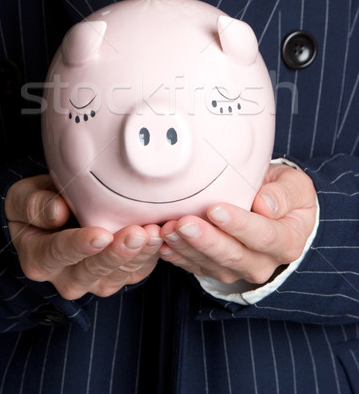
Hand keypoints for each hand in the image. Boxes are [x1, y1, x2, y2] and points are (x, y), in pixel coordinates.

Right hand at [5, 174, 161, 298]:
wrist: (53, 215)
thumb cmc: (39, 202)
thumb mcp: (24, 197)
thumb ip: (35, 204)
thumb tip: (57, 212)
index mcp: (39, 259)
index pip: (57, 253)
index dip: (79, 245)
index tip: (100, 234)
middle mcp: (65, 278)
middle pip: (92, 271)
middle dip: (116, 253)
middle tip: (136, 234)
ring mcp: (94, 281)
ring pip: (118, 275)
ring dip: (139, 255)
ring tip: (154, 233)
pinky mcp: (119, 276)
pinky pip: (137, 272)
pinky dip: (151, 256)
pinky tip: (162, 237)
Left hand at [159, 164, 317, 285]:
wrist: (274, 210)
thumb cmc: (284, 193)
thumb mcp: (294, 186)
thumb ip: (283, 194)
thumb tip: (265, 205)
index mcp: (288, 241)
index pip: (264, 236)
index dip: (239, 225)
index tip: (215, 209)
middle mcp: (264, 263)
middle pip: (233, 255)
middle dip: (206, 239)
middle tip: (184, 222)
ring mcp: (238, 270)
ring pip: (210, 264)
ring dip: (187, 248)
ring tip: (168, 229)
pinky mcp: (216, 270)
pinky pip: (195, 267)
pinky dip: (178, 256)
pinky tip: (163, 242)